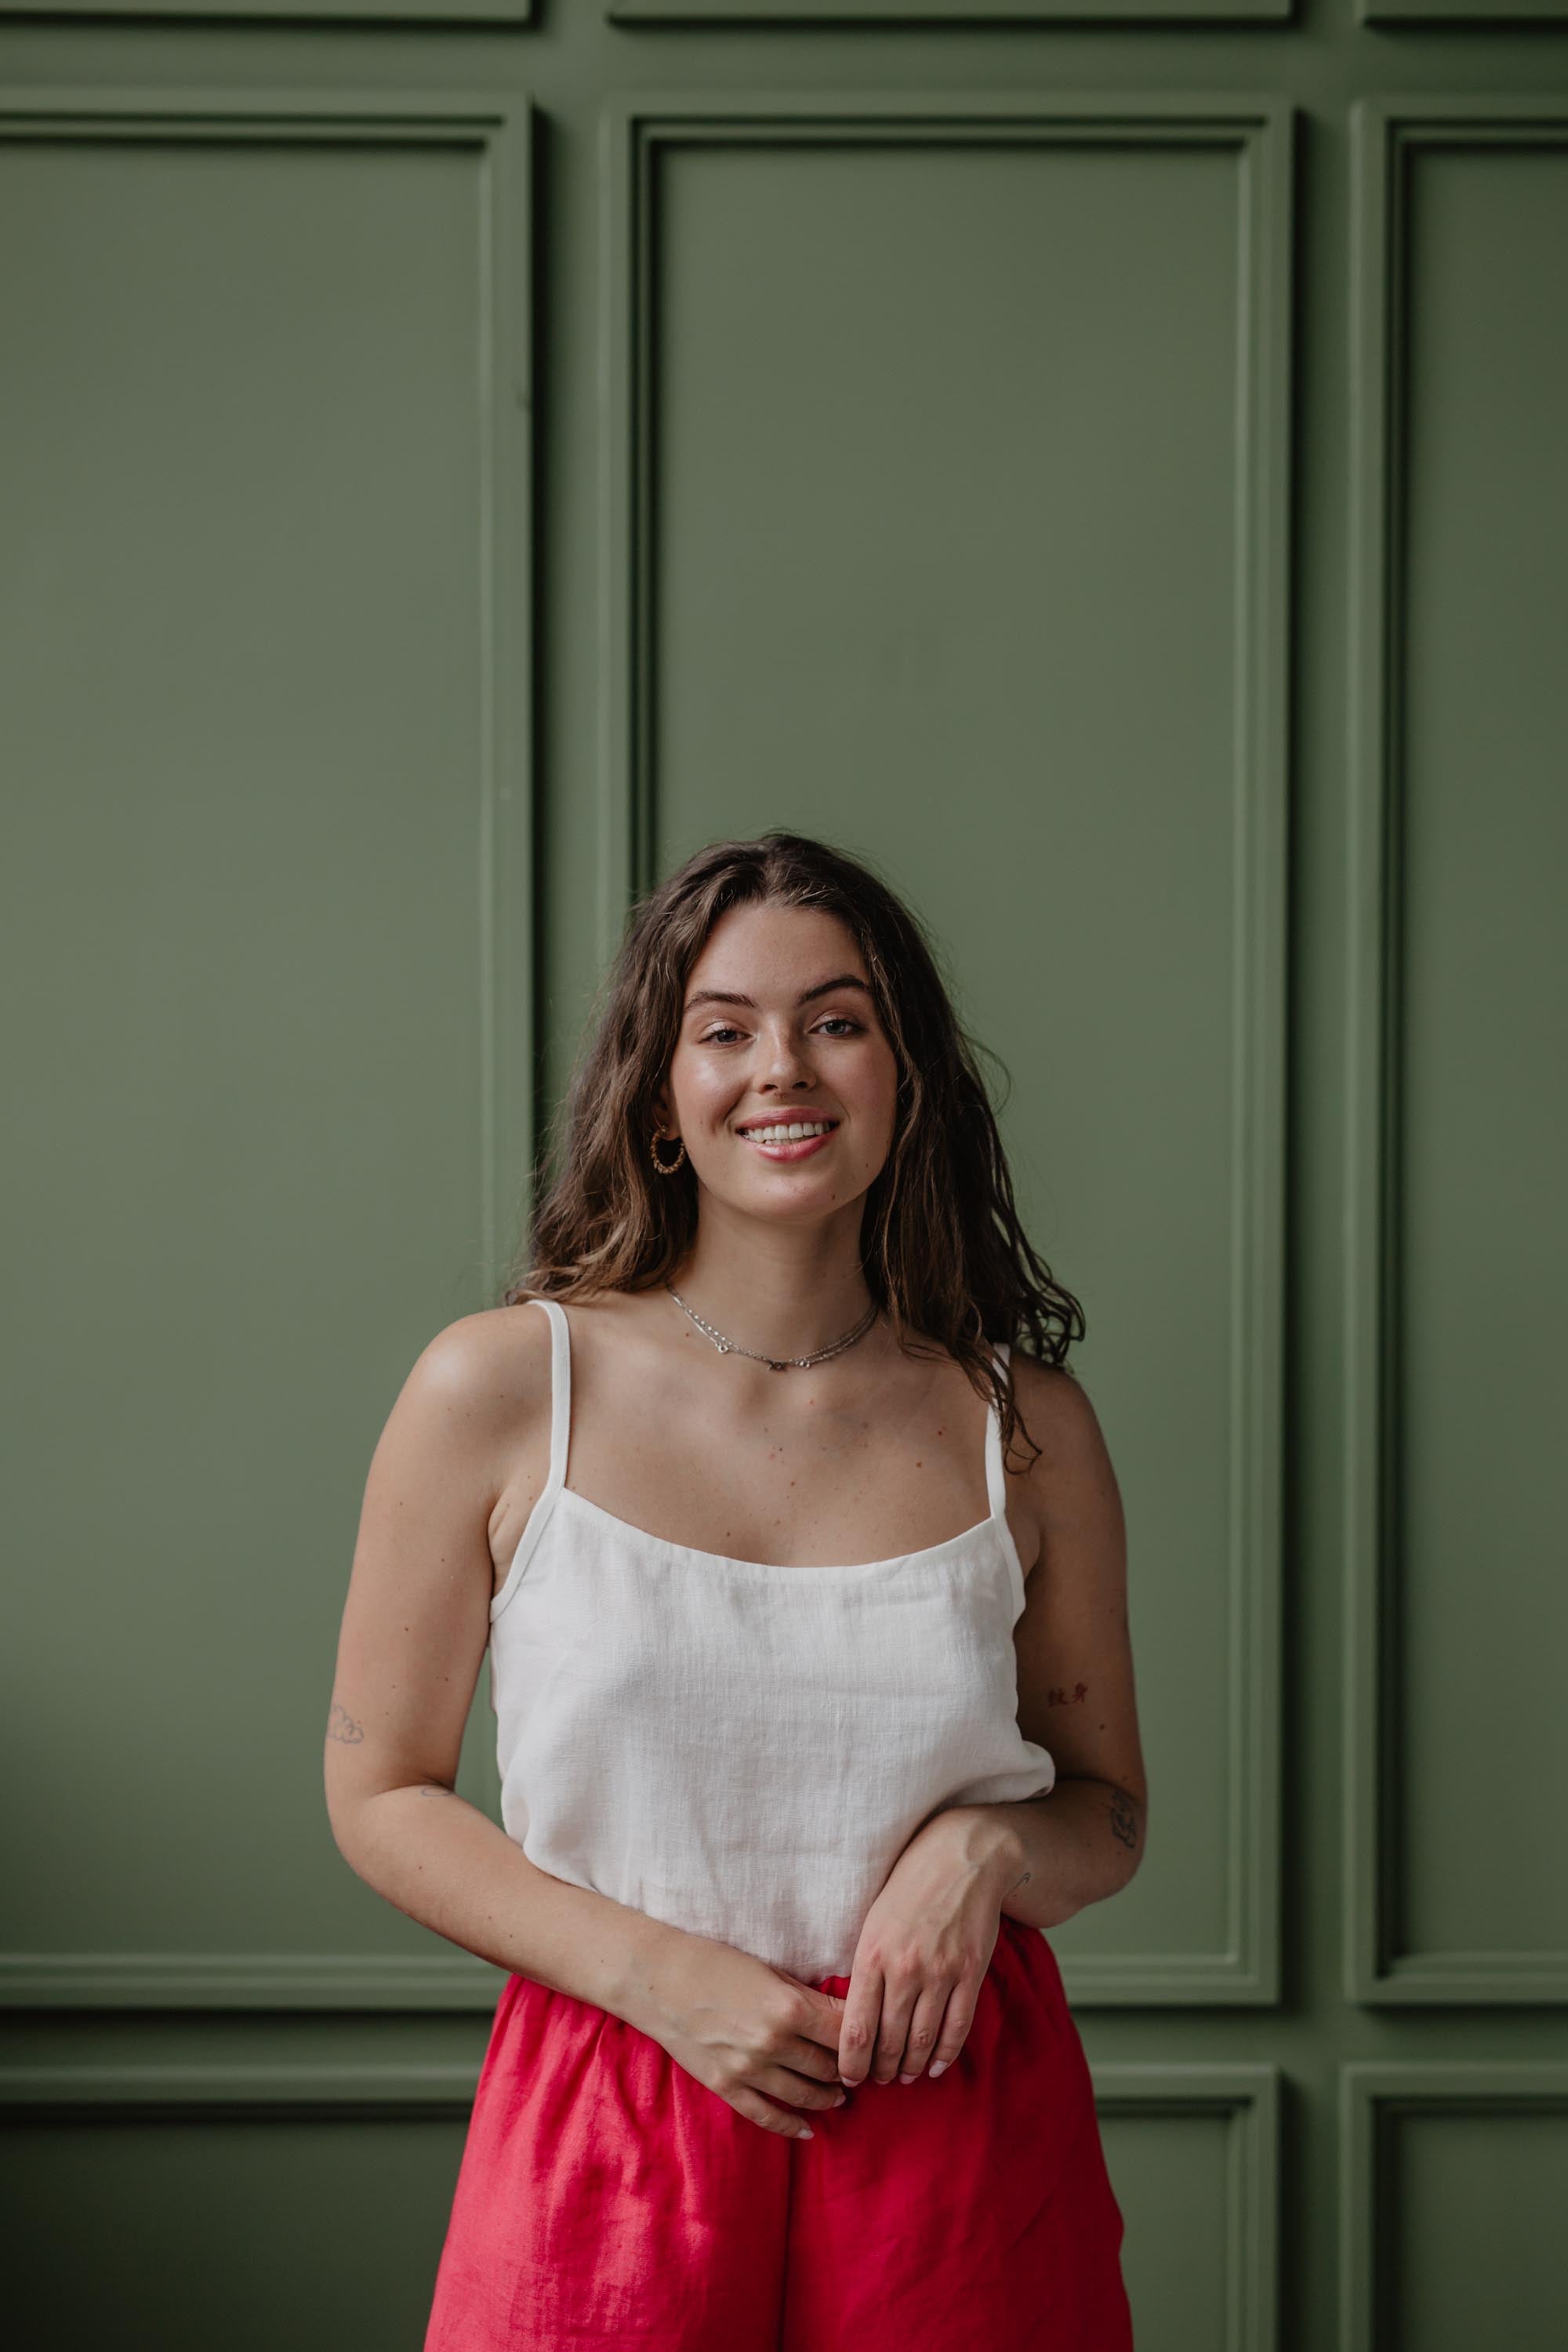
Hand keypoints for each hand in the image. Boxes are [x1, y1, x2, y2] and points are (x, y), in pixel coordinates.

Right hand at [626, 1929, 849, 2141]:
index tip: (872, 2043)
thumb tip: (846, 2015)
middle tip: (859, 2071)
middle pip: (829, 2067)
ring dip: (827, 2097)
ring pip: (805, 2095)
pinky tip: (809, 2130)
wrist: (658, 1980)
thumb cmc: (716, 1964)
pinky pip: (766, 2116)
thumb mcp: (770, 1971)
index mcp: (789, 2008)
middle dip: (847, 2069)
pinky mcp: (726, 2087)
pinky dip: (791, 2126)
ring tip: (839, 2095)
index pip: (845, 2034)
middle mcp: (773, 2043)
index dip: (864, 2039)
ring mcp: (749, 2070)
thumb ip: (808, 1997)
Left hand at [838, 1808, 1019, 2088]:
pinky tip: (935, 2066)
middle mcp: (904, 1969)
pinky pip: (956, 2027)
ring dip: (911, 2067)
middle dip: (882, 2071)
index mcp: (871, 1957)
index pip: (855, 2030)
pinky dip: (944, 2054)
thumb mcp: (871, 1924)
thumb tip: (852, 2019)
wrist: (959, 1860)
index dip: (851, 2064)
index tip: (850, 2078)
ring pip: (921, 2041)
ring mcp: (940, 1973)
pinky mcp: (969, 1974)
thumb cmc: (907, 1891)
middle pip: (889, 2043)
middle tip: (879, 2080)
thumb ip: (863, 1970)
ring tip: (904, 2076)